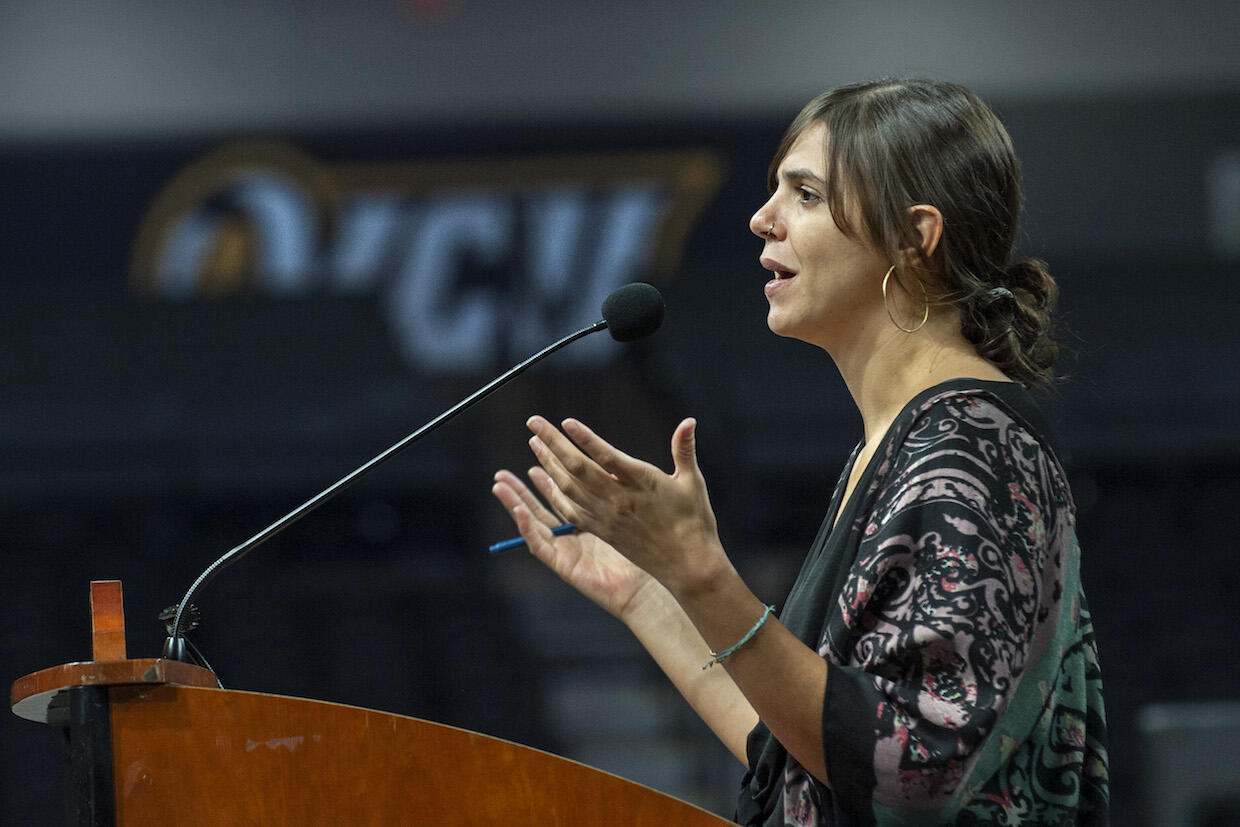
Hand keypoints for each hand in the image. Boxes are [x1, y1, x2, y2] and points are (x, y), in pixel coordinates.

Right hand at [491, 469, 656, 621]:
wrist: (649, 586)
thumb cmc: (648, 551)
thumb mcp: (631, 513)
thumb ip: (623, 492)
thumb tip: (622, 465)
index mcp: (588, 522)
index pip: (561, 497)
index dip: (546, 478)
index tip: (536, 455)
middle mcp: (573, 536)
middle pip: (540, 509)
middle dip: (521, 490)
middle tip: (502, 472)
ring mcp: (566, 551)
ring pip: (533, 524)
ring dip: (515, 504)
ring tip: (499, 484)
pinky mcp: (564, 566)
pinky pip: (540, 546)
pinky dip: (527, 528)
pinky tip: (518, 510)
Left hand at [521, 415, 728, 598]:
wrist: (688, 566)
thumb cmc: (694, 522)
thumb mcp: (692, 482)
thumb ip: (684, 449)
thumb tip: (689, 421)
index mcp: (642, 483)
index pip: (606, 456)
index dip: (585, 438)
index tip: (566, 422)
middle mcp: (619, 500)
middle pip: (578, 468)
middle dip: (553, 443)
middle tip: (533, 422)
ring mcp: (608, 517)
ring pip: (569, 488)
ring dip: (548, 464)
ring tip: (534, 444)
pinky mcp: (603, 531)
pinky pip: (572, 511)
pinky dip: (556, 494)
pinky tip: (545, 480)